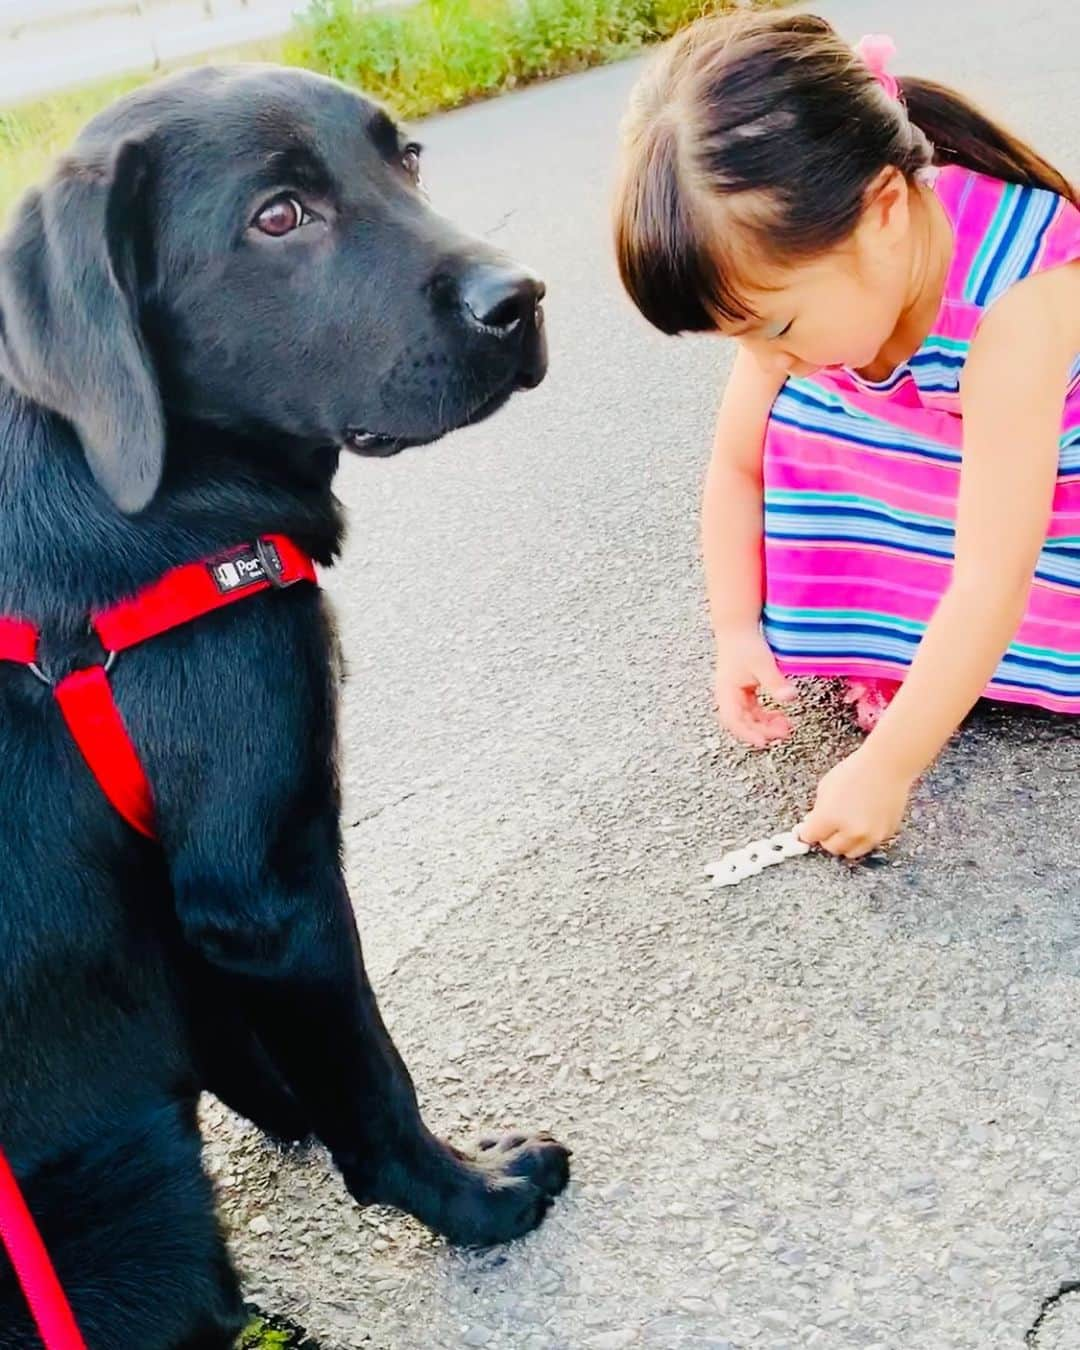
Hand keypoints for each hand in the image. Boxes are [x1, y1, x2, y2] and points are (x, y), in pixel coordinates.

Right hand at [713, 628, 796, 747]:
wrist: (738, 628)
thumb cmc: (746, 644)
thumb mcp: (762, 663)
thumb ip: (775, 682)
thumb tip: (790, 698)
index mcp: (727, 692)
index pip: (733, 720)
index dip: (747, 734)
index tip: (764, 742)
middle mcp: (728, 696)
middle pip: (742, 723)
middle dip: (762, 730)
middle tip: (784, 733)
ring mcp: (735, 694)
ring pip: (749, 718)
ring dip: (765, 724)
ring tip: (785, 726)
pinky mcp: (743, 690)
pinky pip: (753, 710)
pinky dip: (765, 715)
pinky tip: (779, 716)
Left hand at [800, 746, 913, 857]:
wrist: (886, 766)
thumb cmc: (855, 771)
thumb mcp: (825, 787)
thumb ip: (818, 810)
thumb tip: (814, 825)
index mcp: (829, 818)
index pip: (810, 837)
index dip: (808, 832)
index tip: (809, 829)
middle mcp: (850, 831)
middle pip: (831, 848)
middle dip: (827, 838)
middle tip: (829, 826)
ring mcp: (870, 835)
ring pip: (851, 852)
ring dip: (845, 843)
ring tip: (846, 826)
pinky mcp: (885, 834)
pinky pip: (869, 843)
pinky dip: (864, 837)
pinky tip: (863, 820)